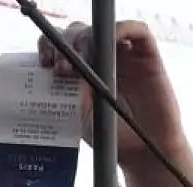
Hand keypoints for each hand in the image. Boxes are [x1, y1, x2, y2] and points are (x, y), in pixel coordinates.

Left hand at [38, 21, 186, 166]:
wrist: (143, 152)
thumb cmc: (112, 136)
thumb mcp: (82, 116)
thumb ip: (71, 92)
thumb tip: (63, 70)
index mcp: (81, 70)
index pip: (60, 45)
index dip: (50, 47)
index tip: (45, 64)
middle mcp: (101, 59)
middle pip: (77, 33)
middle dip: (65, 44)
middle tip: (62, 68)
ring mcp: (124, 55)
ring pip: (103, 28)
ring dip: (88, 38)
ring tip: (83, 61)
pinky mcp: (147, 55)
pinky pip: (137, 30)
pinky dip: (122, 29)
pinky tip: (111, 41)